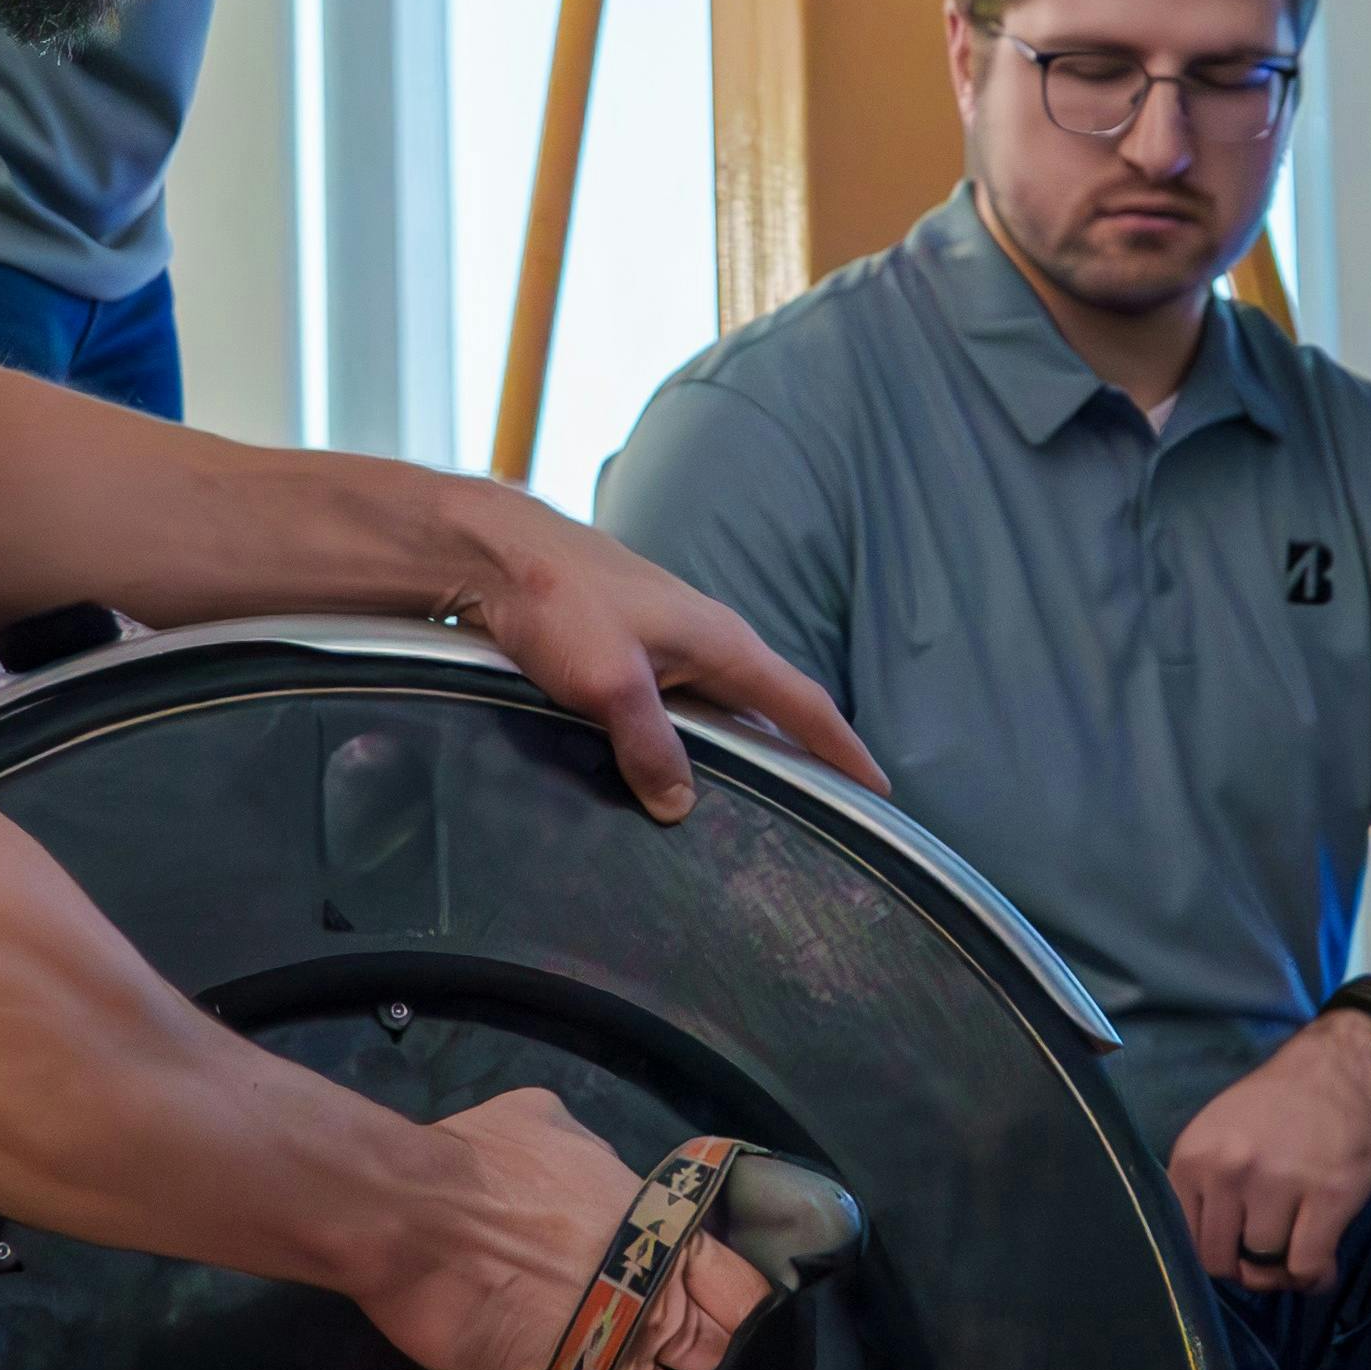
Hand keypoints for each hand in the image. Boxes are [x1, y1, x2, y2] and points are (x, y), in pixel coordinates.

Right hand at [349, 1090, 760, 1369]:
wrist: (411, 1215)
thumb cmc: (480, 1161)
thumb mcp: (551, 1124)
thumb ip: (592, 1158)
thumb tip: (594, 1171)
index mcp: (661, 1233)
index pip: (741, 1290)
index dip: (739, 1307)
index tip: (723, 1314)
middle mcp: (650, 1301)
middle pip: (712, 1353)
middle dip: (704, 1359)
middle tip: (680, 1359)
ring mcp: (609, 1354)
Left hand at [448, 493, 885, 818]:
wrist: (492, 552)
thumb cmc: (558, 597)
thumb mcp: (609, 683)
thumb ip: (649, 746)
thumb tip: (680, 806)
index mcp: (722, 643)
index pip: (804, 705)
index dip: (843, 751)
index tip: (877, 793)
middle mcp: (705, 642)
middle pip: (769, 712)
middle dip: (800, 760)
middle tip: (823, 817)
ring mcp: (667, 645)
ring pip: (720, 712)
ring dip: (740, 754)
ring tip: (756, 808)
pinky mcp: (628, 651)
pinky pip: (678, 708)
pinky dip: (689, 743)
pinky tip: (672, 772)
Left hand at [1168, 1010, 1370, 1294]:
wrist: (1340, 1070)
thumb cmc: (1277, 1108)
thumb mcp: (1216, 1135)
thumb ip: (1206, 1190)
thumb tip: (1216, 1261)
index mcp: (1193, 1159)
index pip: (1187, 1242)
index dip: (1216, 1256)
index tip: (1238, 1252)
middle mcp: (1227, 1172)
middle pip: (1223, 1262)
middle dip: (1247, 1270)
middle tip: (1270, 1258)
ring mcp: (1277, 1184)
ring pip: (1266, 1267)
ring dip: (1284, 1272)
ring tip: (1299, 1253)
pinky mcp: (1328, 1196)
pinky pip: (1308, 1265)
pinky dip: (1316, 1278)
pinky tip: (1322, 1267)